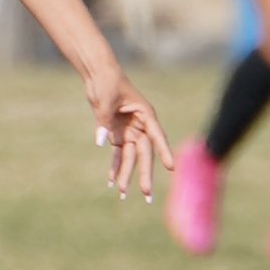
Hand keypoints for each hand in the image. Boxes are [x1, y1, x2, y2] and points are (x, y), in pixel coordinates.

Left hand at [87, 67, 171, 201]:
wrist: (98, 75)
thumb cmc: (106, 82)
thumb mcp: (105, 100)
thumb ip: (104, 122)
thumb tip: (101, 142)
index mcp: (145, 114)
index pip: (157, 136)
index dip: (164, 152)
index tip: (171, 167)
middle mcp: (140, 126)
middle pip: (144, 154)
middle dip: (144, 174)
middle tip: (146, 194)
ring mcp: (130, 131)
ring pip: (130, 158)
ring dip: (126, 175)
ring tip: (122, 194)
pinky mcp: (118, 134)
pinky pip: (118, 154)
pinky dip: (115, 167)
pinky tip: (112, 182)